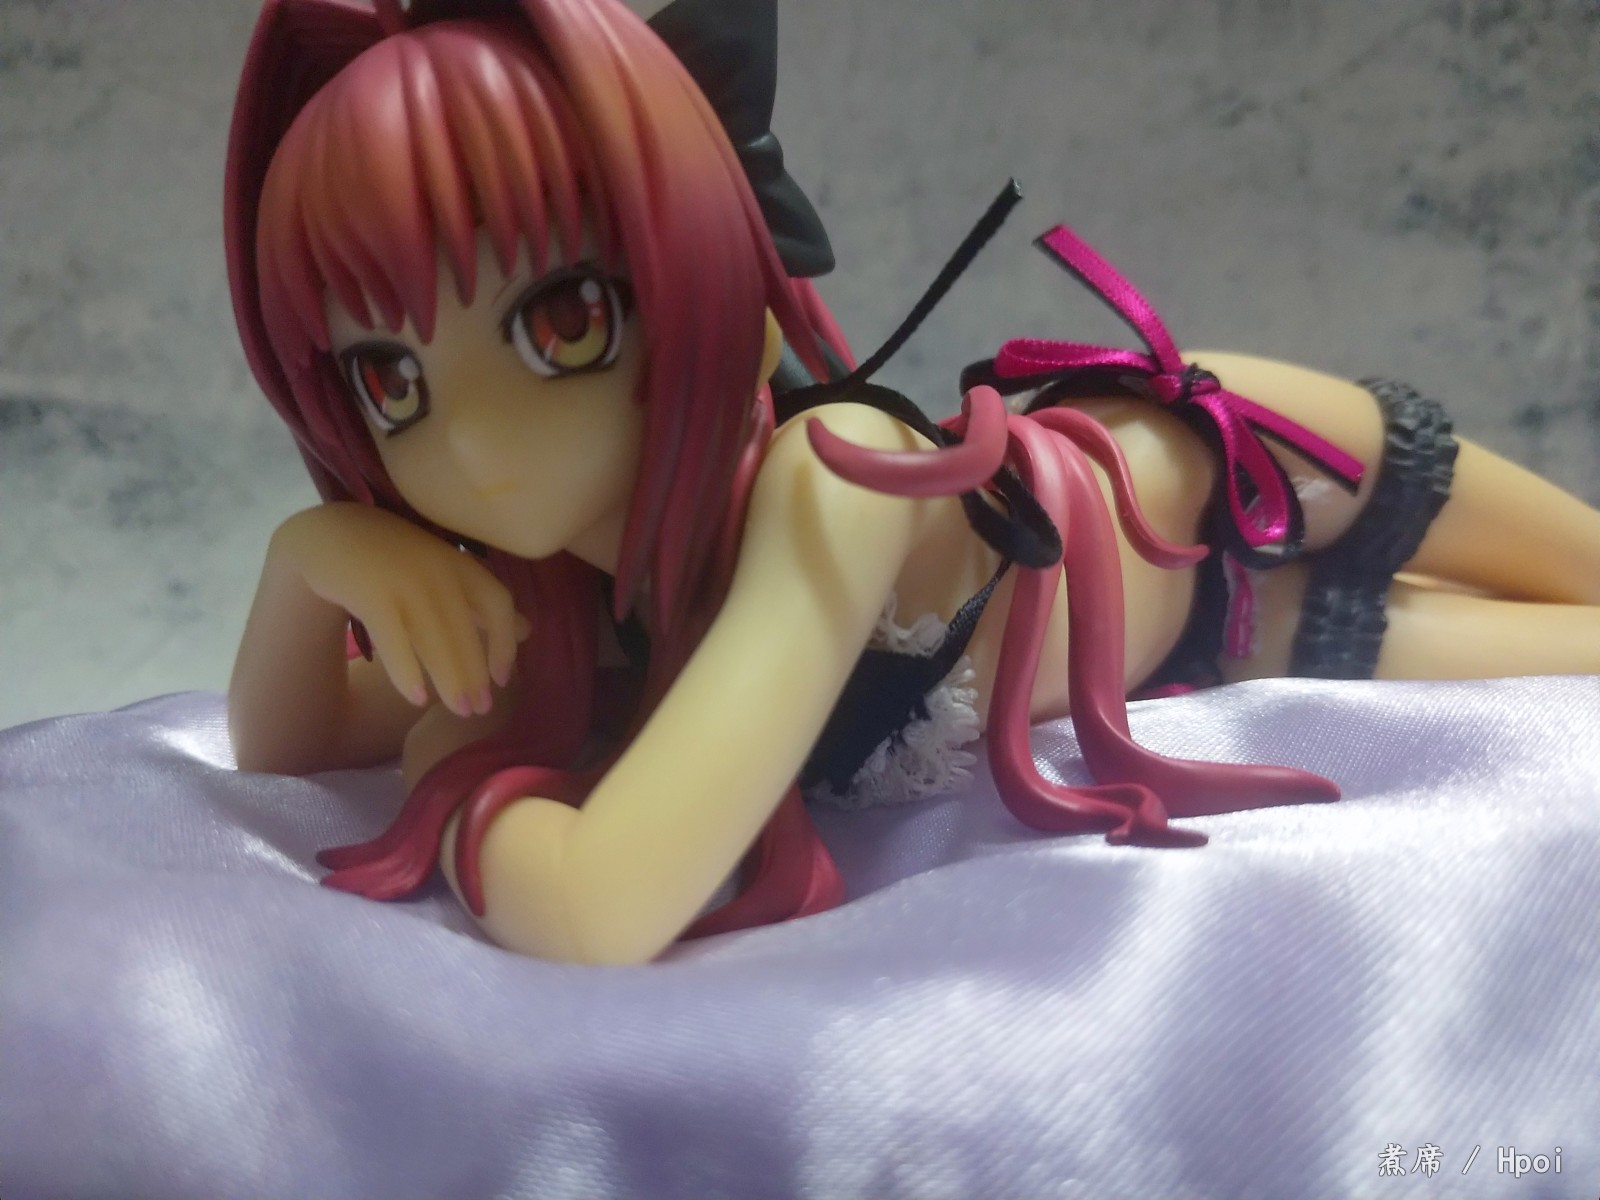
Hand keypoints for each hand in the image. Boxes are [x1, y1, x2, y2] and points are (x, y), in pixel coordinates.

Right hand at [271, 503, 526, 716]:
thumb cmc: (394, 557)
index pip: (497, 601)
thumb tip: (527, 630)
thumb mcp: (444, 571)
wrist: (330, 532)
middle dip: (476, 672)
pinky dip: (407, 671)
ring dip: (451, 678)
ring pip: (435, 638)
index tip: (504, 678)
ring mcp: (403, 580)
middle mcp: (437, 569)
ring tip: (459, 711)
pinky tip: (417, 698)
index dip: (504, 641)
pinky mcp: (370, 593)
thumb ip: (481, 601)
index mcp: (459, 563)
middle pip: (466, 628)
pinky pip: (395, 640)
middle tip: (480, 708)